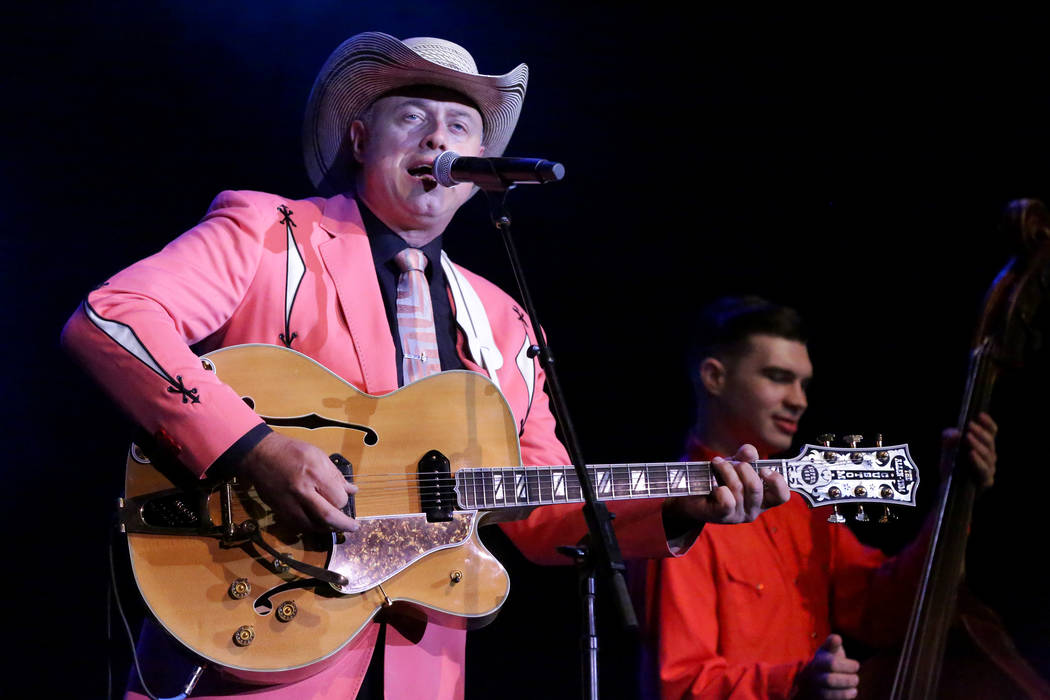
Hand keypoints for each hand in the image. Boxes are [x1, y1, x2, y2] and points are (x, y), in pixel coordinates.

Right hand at [237, 432, 357, 532]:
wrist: (260, 455)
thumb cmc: (290, 452)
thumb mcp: (317, 455)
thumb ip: (335, 475)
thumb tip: (352, 490)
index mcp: (314, 473)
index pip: (338, 498)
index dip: (345, 501)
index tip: (347, 498)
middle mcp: (302, 491)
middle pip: (328, 516)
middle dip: (344, 525)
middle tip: (353, 527)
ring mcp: (290, 504)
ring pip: (315, 526)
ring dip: (328, 527)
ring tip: (336, 524)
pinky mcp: (281, 512)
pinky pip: (301, 526)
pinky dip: (313, 527)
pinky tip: (319, 522)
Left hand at [664, 444, 789, 524]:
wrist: (692, 494)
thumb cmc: (719, 479)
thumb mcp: (734, 465)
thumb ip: (745, 457)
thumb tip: (750, 451)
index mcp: (763, 498)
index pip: (782, 495)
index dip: (777, 481)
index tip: (763, 469)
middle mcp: (753, 509)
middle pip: (756, 487)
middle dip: (742, 468)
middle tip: (731, 462)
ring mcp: (738, 515)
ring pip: (739, 489)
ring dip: (726, 471)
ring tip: (717, 463)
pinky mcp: (722, 516)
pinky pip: (727, 500)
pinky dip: (719, 488)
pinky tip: (713, 484)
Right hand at [793, 634, 859, 699]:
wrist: (813, 676)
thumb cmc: (827, 661)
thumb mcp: (829, 650)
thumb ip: (833, 644)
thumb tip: (837, 638)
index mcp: (819, 661)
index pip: (832, 664)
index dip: (848, 666)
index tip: (857, 666)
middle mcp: (814, 675)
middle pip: (830, 680)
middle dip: (847, 680)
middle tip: (856, 678)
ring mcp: (815, 688)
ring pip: (827, 694)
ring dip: (845, 692)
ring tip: (854, 688)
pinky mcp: (818, 698)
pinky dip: (843, 698)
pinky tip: (851, 693)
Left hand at [940, 412, 996, 489]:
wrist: (947, 490)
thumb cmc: (951, 467)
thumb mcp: (946, 451)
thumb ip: (948, 440)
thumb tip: (953, 432)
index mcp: (984, 447)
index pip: (991, 433)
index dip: (988, 424)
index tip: (980, 415)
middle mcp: (990, 457)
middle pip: (990, 442)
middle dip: (980, 432)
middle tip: (970, 425)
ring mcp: (989, 469)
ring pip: (988, 455)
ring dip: (978, 445)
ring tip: (968, 437)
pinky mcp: (986, 481)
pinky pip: (983, 470)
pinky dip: (977, 461)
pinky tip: (971, 453)